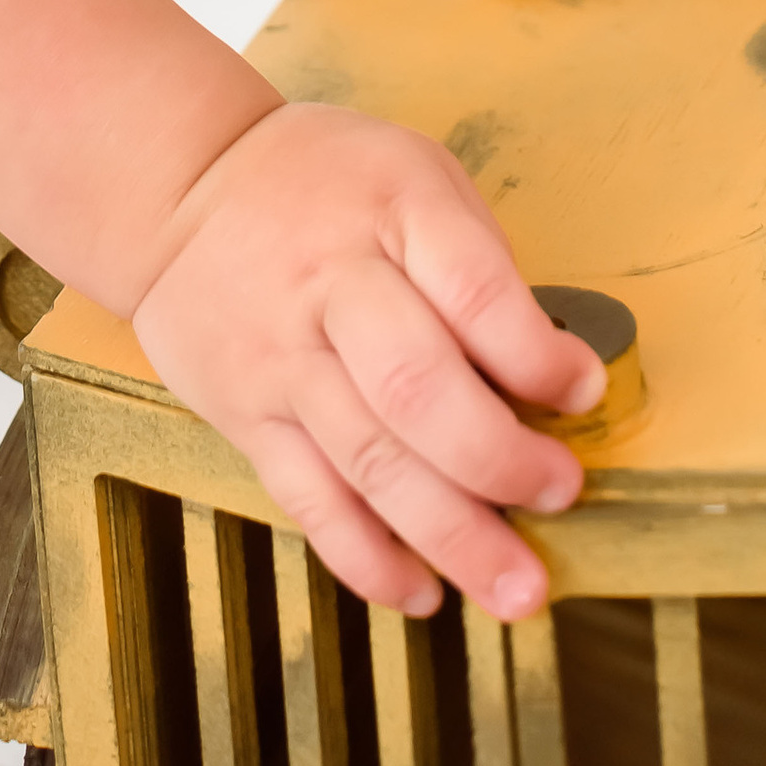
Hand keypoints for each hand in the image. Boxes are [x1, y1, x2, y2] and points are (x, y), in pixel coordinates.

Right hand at [128, 102, 601, 617]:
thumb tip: (545, 370)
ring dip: (452, 536)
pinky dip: (368, 558)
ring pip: (370, 462)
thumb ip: (474, 261)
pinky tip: (423, 592)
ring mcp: (285, 359)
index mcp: (392, 211)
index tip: (584, 390)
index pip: (473, 289)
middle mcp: (333, 287)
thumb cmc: (325, 180)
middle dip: (500, 460)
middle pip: (418, 390)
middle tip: (562, 494)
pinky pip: (310, 501)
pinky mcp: (247, 416)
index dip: (535, 353)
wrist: (181, 186)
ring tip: (517, 590)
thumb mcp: (413, 172)